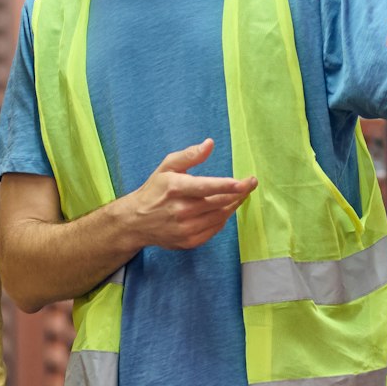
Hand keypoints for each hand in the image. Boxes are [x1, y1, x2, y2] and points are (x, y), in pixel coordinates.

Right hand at [118, 139, 256, 251]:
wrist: (136, 221)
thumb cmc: (154, 190)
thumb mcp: (167, 167)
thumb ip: (189, 155)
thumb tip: (209, 143)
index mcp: (175, 188)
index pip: (206, 187)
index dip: (227, 185)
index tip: (244, 183)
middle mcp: (181, 210)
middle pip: (218, 202)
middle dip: (239, 193)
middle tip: (250, 183)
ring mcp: (185, 229)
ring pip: (220, 216)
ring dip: (233, 205)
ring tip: (240, 195)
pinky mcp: (189, 242)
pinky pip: (214, 229)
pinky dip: (222, 218)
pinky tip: (224, 209)